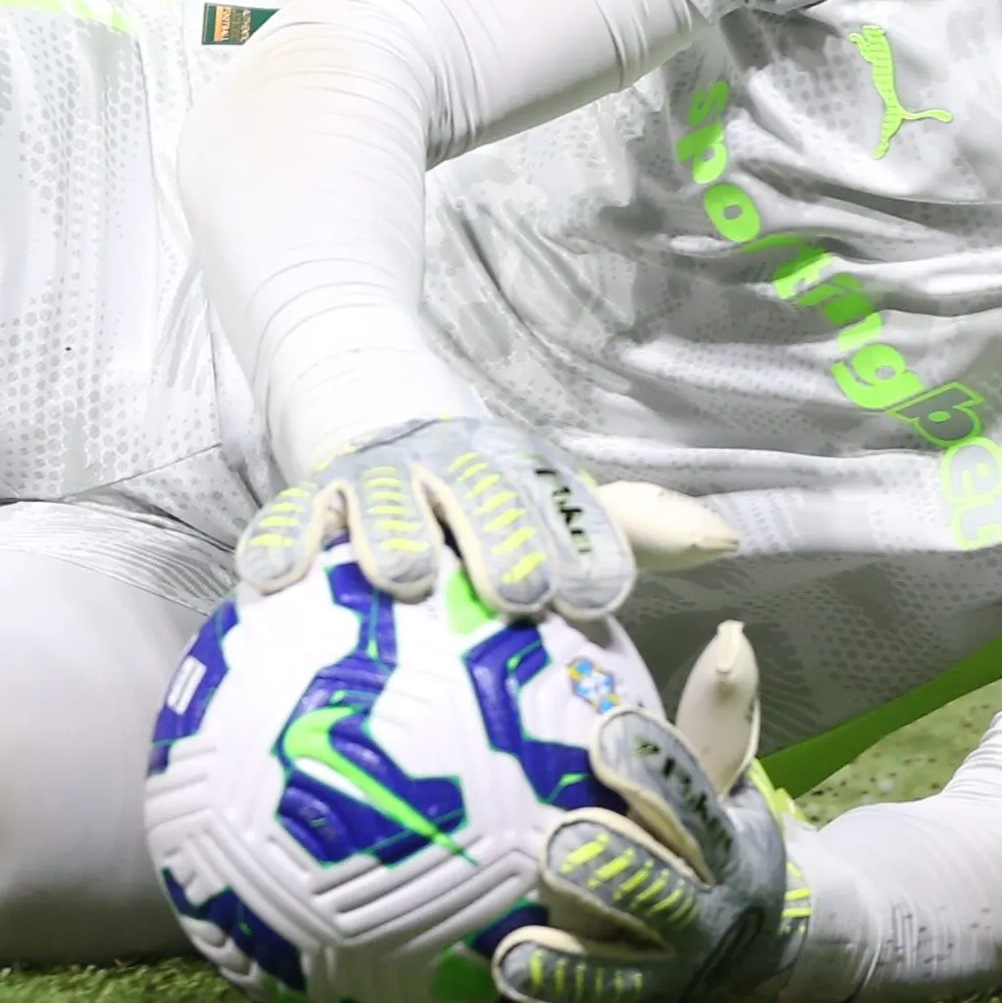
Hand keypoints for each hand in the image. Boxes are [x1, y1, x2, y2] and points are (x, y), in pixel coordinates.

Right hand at [233, 415, 633, 617]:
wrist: (374, 405)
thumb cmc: (485, 492)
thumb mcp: (555, 500)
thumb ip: (634, 528)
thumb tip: (727, 540)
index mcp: (522, 469)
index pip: (563, 505)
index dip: (584, 547)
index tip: (600, 597)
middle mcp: (453, 465)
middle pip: (481, 498)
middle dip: (501, 540)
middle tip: (518, 594)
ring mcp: (380, 475)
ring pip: (387, 502)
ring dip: (395, 534)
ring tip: (402, 578)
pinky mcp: (312, 489)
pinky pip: (291, 515)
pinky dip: (282, 541)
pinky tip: (274, 580)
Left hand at [496, 623, 809, 1002]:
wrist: (763, 953)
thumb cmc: (713, 839)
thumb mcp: (727, 781)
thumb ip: (716, 718)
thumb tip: (732, 635)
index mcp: (727, 845)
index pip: (693, 803)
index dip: (654, 769)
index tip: (607, 734)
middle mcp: (703, 912)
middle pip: (662, 892)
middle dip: (616, 869)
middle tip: (561, 841)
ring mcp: (666, 970)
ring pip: (622, 970)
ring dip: (571, 959)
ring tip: (516, 948)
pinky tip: (494, 995)